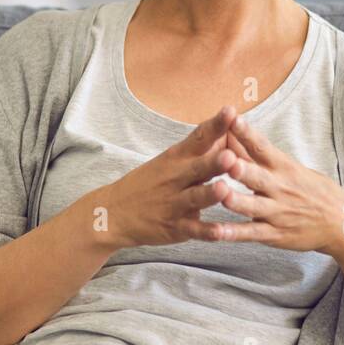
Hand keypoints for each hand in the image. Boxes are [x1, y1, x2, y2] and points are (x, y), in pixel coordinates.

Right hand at [94, 106, 243, 249]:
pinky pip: (193, 230)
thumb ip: (197, 149)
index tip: (231, 111)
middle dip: (214, 161)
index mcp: (176, 158)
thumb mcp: (168, 160)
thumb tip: (228, 130)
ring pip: (195, 197)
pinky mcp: (175, 227)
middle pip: (198, 167)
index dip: (215, 126)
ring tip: (224, 189)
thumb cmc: (148, 183)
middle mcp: (176, 178)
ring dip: (210, 194)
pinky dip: (206, 232)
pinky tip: (221, 233)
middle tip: (231, 154)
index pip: (198, 138)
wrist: (113, 212)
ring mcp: (175, 203)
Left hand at [208, 114, 343, 256]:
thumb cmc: (314, 190)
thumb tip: (234, 135)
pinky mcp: (275, 234)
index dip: (247, 133)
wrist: (343, 223)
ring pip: (253, 206)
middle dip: (242, 168)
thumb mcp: (293, 168)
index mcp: (285, 167)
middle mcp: (280, 188)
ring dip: (236, 200)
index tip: (231, 119)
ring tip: (221, 194)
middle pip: (257, 176)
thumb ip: (262, 157)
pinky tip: (217, 232)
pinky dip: (234, 233)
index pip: (263, 147)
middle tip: (226, 159)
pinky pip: (252, 233)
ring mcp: (277, 212)